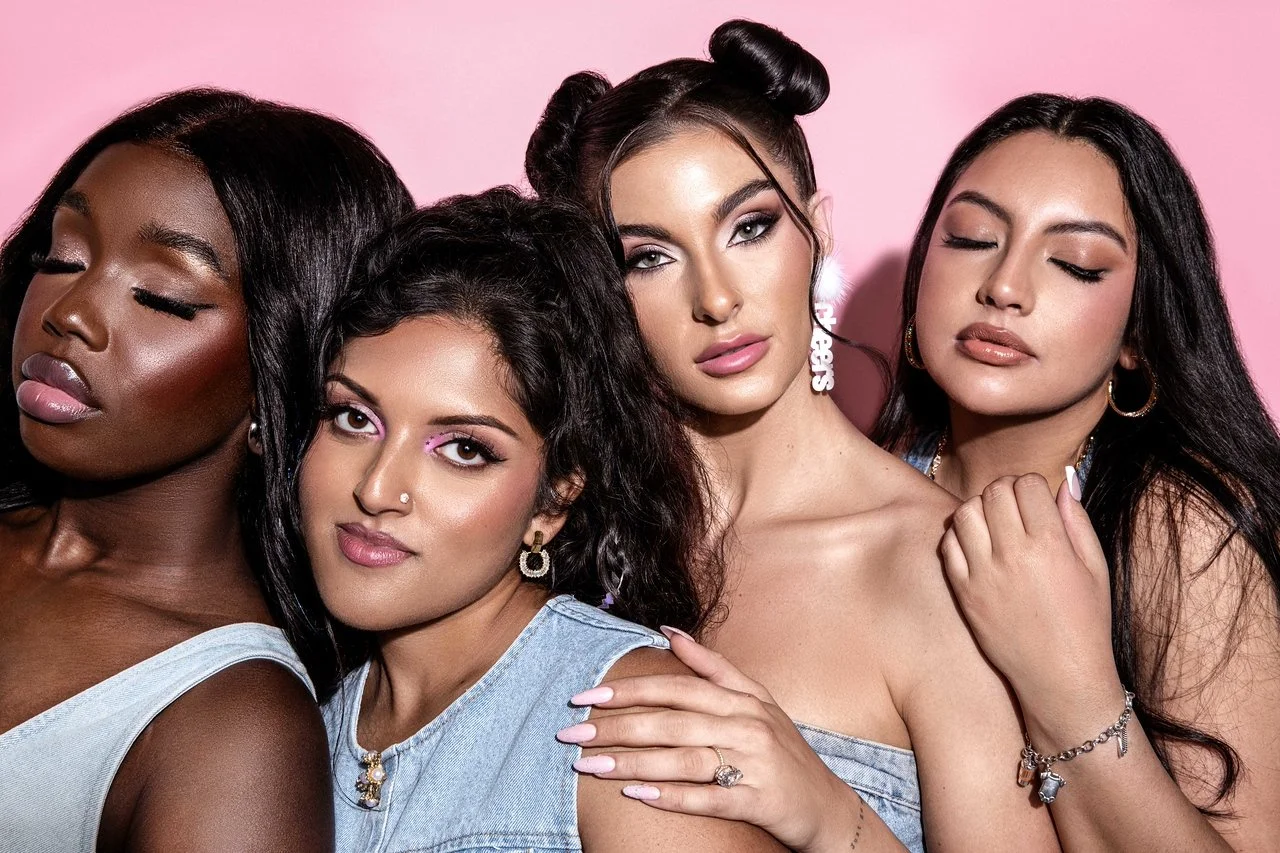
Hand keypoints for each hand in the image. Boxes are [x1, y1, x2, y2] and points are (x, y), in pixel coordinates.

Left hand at [557, 628, 862, 852]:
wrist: (828, 807)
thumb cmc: (782, 752)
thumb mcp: (756, 700)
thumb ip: (713, 667)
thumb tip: (668, 633)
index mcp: (742, 698)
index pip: (675, 687)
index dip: (628, 689)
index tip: (585, 695)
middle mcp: (747, 725)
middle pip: (671, 722)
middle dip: (616, 726)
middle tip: (571, 733)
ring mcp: (755, 763)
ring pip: (682, 758)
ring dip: (631, 762)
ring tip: (589, 766)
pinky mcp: (759, 800)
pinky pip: (708, 797)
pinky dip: (671, 797)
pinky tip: (635, 796)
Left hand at [939, 469, 1120, 711]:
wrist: (1060, 676)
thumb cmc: (1085, 622)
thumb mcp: (1095, 569)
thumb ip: (1077, 521)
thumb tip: (1065, 482)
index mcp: (1050, 545)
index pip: (1027, 485)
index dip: (1031, 485)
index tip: (1036, 498)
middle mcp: (1013, 555)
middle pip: (994, 492)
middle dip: (1005, 490)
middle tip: (1014, 506)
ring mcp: (983, 574)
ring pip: (965, 512)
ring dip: (979, 508)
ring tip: (993, 522)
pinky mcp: (963, 592)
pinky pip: (948, 545)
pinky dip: (959, 535)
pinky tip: (976, 544)